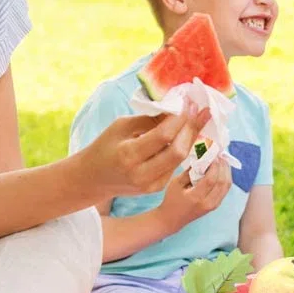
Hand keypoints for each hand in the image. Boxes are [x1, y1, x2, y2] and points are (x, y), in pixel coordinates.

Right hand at [84, 112, 200, 199]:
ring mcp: (150, 184)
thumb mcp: (121, 126)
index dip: (180, 119)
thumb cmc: (105, 147)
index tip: (189, 104)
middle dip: (191, 129)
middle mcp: (141, 173)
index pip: (163, 136)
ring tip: (198, 120)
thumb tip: (176, 109)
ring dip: (191, 138)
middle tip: (200, 111)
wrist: (93, 179)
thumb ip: (148, 119)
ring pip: (180, 160)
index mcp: (128, 154)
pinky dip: (182, 149)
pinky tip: (186, 136)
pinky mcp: (156, 188)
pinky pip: (175, 166)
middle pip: (178, 151)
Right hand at [163, 154, 232, 225]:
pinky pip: (225, 190)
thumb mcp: (176, 183)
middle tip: (220, 155)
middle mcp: (208, 203)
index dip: (214, 166)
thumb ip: (189, 171)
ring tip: (222, 160)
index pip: (211, 179)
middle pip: (222, 182)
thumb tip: (202, 157)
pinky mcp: (216, 205)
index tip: (213, 154)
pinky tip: (222, 170)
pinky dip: (226, 178)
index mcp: (196, 198)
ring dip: (227, 171)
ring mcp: (213, 205)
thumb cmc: (171, 199)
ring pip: (226, 186)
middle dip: (223, 166)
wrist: (172, 219)